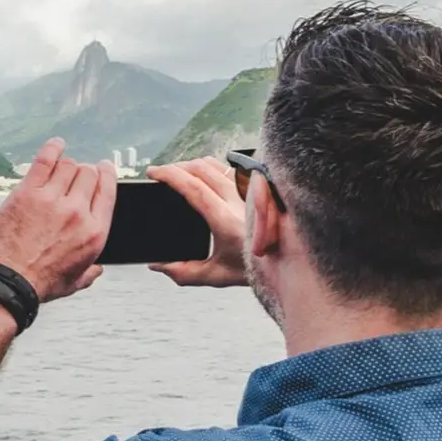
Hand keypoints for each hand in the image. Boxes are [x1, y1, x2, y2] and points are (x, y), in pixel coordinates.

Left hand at [0, 139, 115, 301]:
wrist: (8, 282)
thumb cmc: (40, 284)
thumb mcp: (75, 282)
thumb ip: (90, 272)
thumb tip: (98, 268)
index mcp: (94, 233)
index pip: (107, 191)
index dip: (106, 174)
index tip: (104, 168)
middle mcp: (77, 212)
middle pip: (88, 174)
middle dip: (85, 171)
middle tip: (78, 172)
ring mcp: (52, 200)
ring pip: (68, 166)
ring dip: (67, 165)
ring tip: (61, 166)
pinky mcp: (28, 193)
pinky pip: (45, 160)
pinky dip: (53, 148)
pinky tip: (56, 144)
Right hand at [146, 157, 247, 286]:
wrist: (288, 260)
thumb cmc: (255, 267)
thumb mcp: (216, 276)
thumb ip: (183, 273)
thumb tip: (158, 265)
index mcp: (226, 221)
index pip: (194, 187)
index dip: (170, 176)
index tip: (154, 172)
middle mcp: (238, 202)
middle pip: (200, 169)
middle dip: (175, 167)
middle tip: (160, 172)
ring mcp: (248, 191)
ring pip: (214, 164)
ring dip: (192, 164)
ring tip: (178, 173)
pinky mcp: (255, 188)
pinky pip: (228, 167)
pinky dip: (210, 166)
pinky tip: (203, 174)